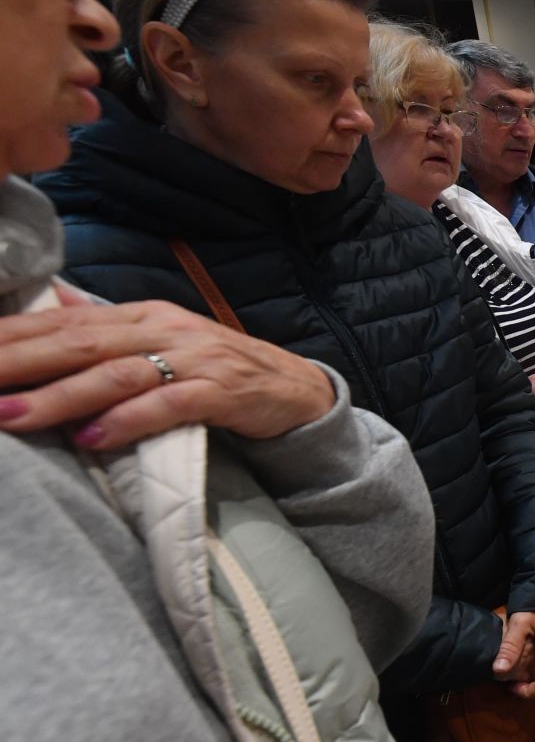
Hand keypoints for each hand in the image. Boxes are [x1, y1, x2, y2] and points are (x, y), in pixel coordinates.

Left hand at [0, 286, 334, 449]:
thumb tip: (50, 304)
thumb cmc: (220, 372)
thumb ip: (107, 329)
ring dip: (59, 397)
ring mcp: (194, 360)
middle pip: (79, 344)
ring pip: (116, 375)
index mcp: (142, 316)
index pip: (63, 322)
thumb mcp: (162, 341)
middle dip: (17, 363)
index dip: (10, 336)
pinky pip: (169, 405)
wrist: (298, 391)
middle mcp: (164, 330)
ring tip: (11, 417)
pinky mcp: (223, 392)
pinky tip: (93, 438)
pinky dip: (129, 420)